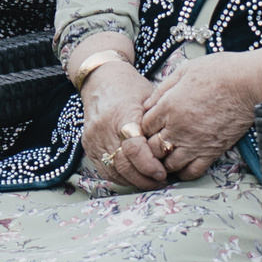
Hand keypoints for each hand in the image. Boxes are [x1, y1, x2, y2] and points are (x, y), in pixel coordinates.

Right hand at [78, 58, 168, 191]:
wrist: (101, 79)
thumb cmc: (131, 88)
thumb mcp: (149, 99)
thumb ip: (158, 124)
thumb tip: (173, 152)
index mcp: (122, 114)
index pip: (133, 149)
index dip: (149, 165)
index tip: (163, 173)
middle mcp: (103, 129)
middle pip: (123, 164)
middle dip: (144, 179)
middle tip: (162, 181)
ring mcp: (93, 138)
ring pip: (113, 171)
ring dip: (134, 181)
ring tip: (151, 182)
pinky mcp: (88, 145)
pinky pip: (104, 169)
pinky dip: (121, 177)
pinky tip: (135, 177)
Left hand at [136, 52, 261, 181]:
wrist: (248, 83)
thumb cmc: (218, 71)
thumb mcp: (184, 71)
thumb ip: (164, 88)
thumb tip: (149, 102)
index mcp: (167, 106)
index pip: (144, 126)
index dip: (145, 126)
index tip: (151, 125)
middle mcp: (176, 128)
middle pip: (152, 148)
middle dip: (151, 146)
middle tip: (157, 142)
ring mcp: (193, 143)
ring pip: (168, 164)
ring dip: (165, 161)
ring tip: (168, 156)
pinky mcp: (211, 152)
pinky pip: (191, 172)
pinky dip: (184, 173)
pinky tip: (183, 166)